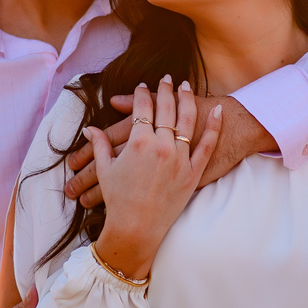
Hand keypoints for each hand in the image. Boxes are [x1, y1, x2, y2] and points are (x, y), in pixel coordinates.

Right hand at [65, 94, 269, 207]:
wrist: (136, 228)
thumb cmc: (118, 200)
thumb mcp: (106, 170)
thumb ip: (100, 145)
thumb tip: (90, 129)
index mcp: (138, 143)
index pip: (142, 108)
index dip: (141, 94)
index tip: (142, 86)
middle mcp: (160, 146)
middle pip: (166, 109)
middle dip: (165, 90)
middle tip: (167, 78)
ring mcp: (179, 159)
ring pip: (187, 121)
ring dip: (187, 99)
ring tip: (186, 86)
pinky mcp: (193, 172)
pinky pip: (207, 145)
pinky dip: (214, 127)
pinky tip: (218, 110)